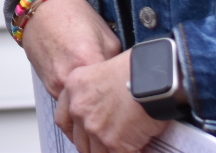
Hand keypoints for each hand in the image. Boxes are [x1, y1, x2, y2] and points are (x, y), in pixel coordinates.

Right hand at [21, 0, 122, 96]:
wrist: (42, 9)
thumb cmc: (72, 16)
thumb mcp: (107, 36)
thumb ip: (115, 63)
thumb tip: (124, 82)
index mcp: (87, 61)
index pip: (114, 92)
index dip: (122, 91)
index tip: (127, 88)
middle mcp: (68, 76)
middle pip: (96, 101)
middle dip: (107, 98)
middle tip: (114, 89)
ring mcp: (56, 83)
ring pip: (80, 103)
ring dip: (90, 99)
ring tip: (97, 85)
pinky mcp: (47, 86)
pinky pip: (67, 99)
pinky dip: (76, 95)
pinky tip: (81, 82)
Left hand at [55, 51, 170, 152]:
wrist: (152, 79)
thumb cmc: (136, 70)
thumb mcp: (102, 72)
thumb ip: (94, 93)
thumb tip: (103, 109)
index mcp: (73, 89)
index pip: (64, 120)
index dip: (74, 132)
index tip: (83, 136)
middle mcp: (78, 109)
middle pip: (80, 141)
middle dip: (93, 145)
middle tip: (107, 144)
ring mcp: (94, 128)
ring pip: (96, 152)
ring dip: (108, 151)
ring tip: (123, 147)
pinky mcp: (114, 143)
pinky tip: (136, 149)